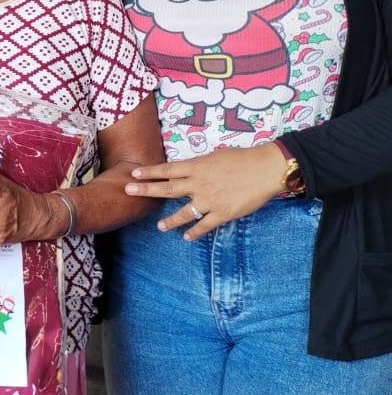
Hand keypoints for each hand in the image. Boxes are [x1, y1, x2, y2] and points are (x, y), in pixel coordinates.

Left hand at [123, 143, 287, 239]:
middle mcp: (199, 184)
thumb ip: (199, 166)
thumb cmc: (243, 159)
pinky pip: (204, 226)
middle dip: (146, 190)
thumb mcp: (216, 157)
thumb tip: (185, 171)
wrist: (265, 169)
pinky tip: (187, 237)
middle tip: (128, 191)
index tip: (133, 174)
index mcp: (198, 167)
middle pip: (167, 188)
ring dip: (170, 221)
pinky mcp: (222, 213)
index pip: (167, 169)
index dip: (150, 172)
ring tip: (160, 227)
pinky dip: (195, 232)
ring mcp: (209, 200)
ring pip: (183, 213)